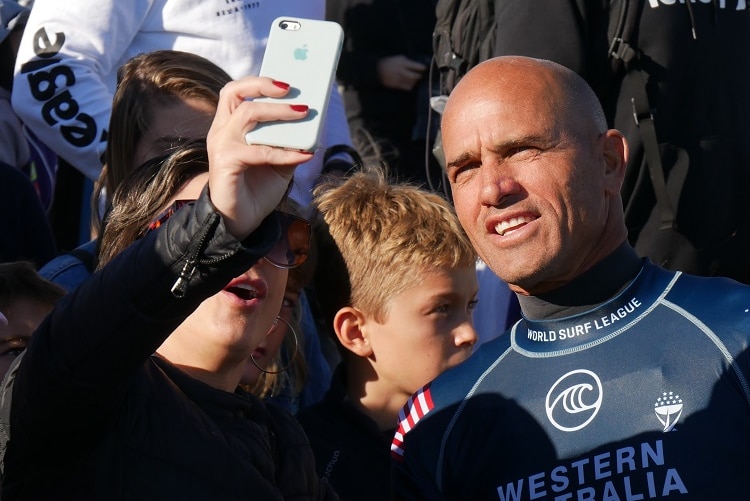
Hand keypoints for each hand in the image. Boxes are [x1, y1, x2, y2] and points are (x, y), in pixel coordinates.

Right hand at [206, 77, 313, 238]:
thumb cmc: (258, 188)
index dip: (260, 80)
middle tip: (292, 88)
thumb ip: (290, 141)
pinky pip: (260, 150)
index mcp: (230, 125)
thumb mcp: (280, 161)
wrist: (240, 222)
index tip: (288, 78)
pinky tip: (305, 155)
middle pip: (235, 91)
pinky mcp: (225, 162)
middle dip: (264, 85)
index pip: (237, 90)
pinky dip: (285, 152)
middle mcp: (221, 130)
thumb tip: (314, 122)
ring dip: (279, 112)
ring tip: (304, 112)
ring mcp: (221, 145)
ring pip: (248, 114)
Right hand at [377, 55, 426, 90]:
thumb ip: (408, 62)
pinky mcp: (397, 85)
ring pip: (413, 82)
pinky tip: (410, 83)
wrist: (378, 70)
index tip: (425, 68)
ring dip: (415, 81)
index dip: (423, 68)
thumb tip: (417, 66)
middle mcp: (402, 71)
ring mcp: (400, 79)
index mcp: (403, 63)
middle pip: (416, 76)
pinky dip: (411, 85)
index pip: (417, 66)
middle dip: (420, 76)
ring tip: (415, 79)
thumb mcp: (399, 58)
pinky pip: (408, 87)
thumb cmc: (390, 62)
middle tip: (421, 75)